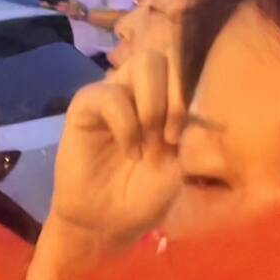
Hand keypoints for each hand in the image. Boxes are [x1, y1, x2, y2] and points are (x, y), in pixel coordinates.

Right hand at [45, 53, 183, 259]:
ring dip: (153, 107)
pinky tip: (130, 150)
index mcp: (166, 100)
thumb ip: (190, 128)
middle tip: (169, 139)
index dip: (188, 97)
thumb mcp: (181, 163)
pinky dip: (126, 124)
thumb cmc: (145, 194)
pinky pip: (109, 94)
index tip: (183, 138)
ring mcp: (113, 94)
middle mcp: (140, 91)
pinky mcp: (85, 106)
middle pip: (164, 58)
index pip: (184, 69)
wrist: (109, 221)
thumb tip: (194, 102)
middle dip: (174, 99)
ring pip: (144, 64)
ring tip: (148, 144)